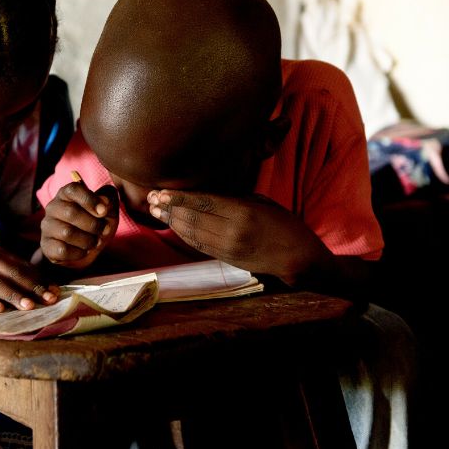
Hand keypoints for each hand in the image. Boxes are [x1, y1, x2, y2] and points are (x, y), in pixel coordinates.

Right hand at [39, 181, 119, 268]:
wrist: (88, 246)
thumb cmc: (96, 222)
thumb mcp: (107, 209)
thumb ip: (108, 200)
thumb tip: (104, 201)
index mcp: (66, 194)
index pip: (73, 189)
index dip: (90, 200)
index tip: (104, 211)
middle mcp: (53, 207)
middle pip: (71, 212)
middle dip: (93, 224)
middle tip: (104, 230)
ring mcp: (47, 226)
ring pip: (67, 233)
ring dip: (87, 240)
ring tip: (95, 242)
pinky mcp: (46, 245)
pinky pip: (62, 250)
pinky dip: (78, 253)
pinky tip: (84, 251)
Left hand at [147, 190, 329, 285]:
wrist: (298, 258)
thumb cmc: (284, 224)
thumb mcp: (262, 203)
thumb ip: (234, 198)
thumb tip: (206, 192)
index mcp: (243, 212)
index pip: (203, 202)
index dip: (179, 197)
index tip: (162, 190)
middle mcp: (232, 231)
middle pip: (192, 218)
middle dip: (169, 208)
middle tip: (151, 198)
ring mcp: (228, 247)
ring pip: (191, 233)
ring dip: (171, 221)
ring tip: (155, 210)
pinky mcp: (226, 258)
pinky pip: (198, 245)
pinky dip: (182, 234)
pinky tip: (172, 225)